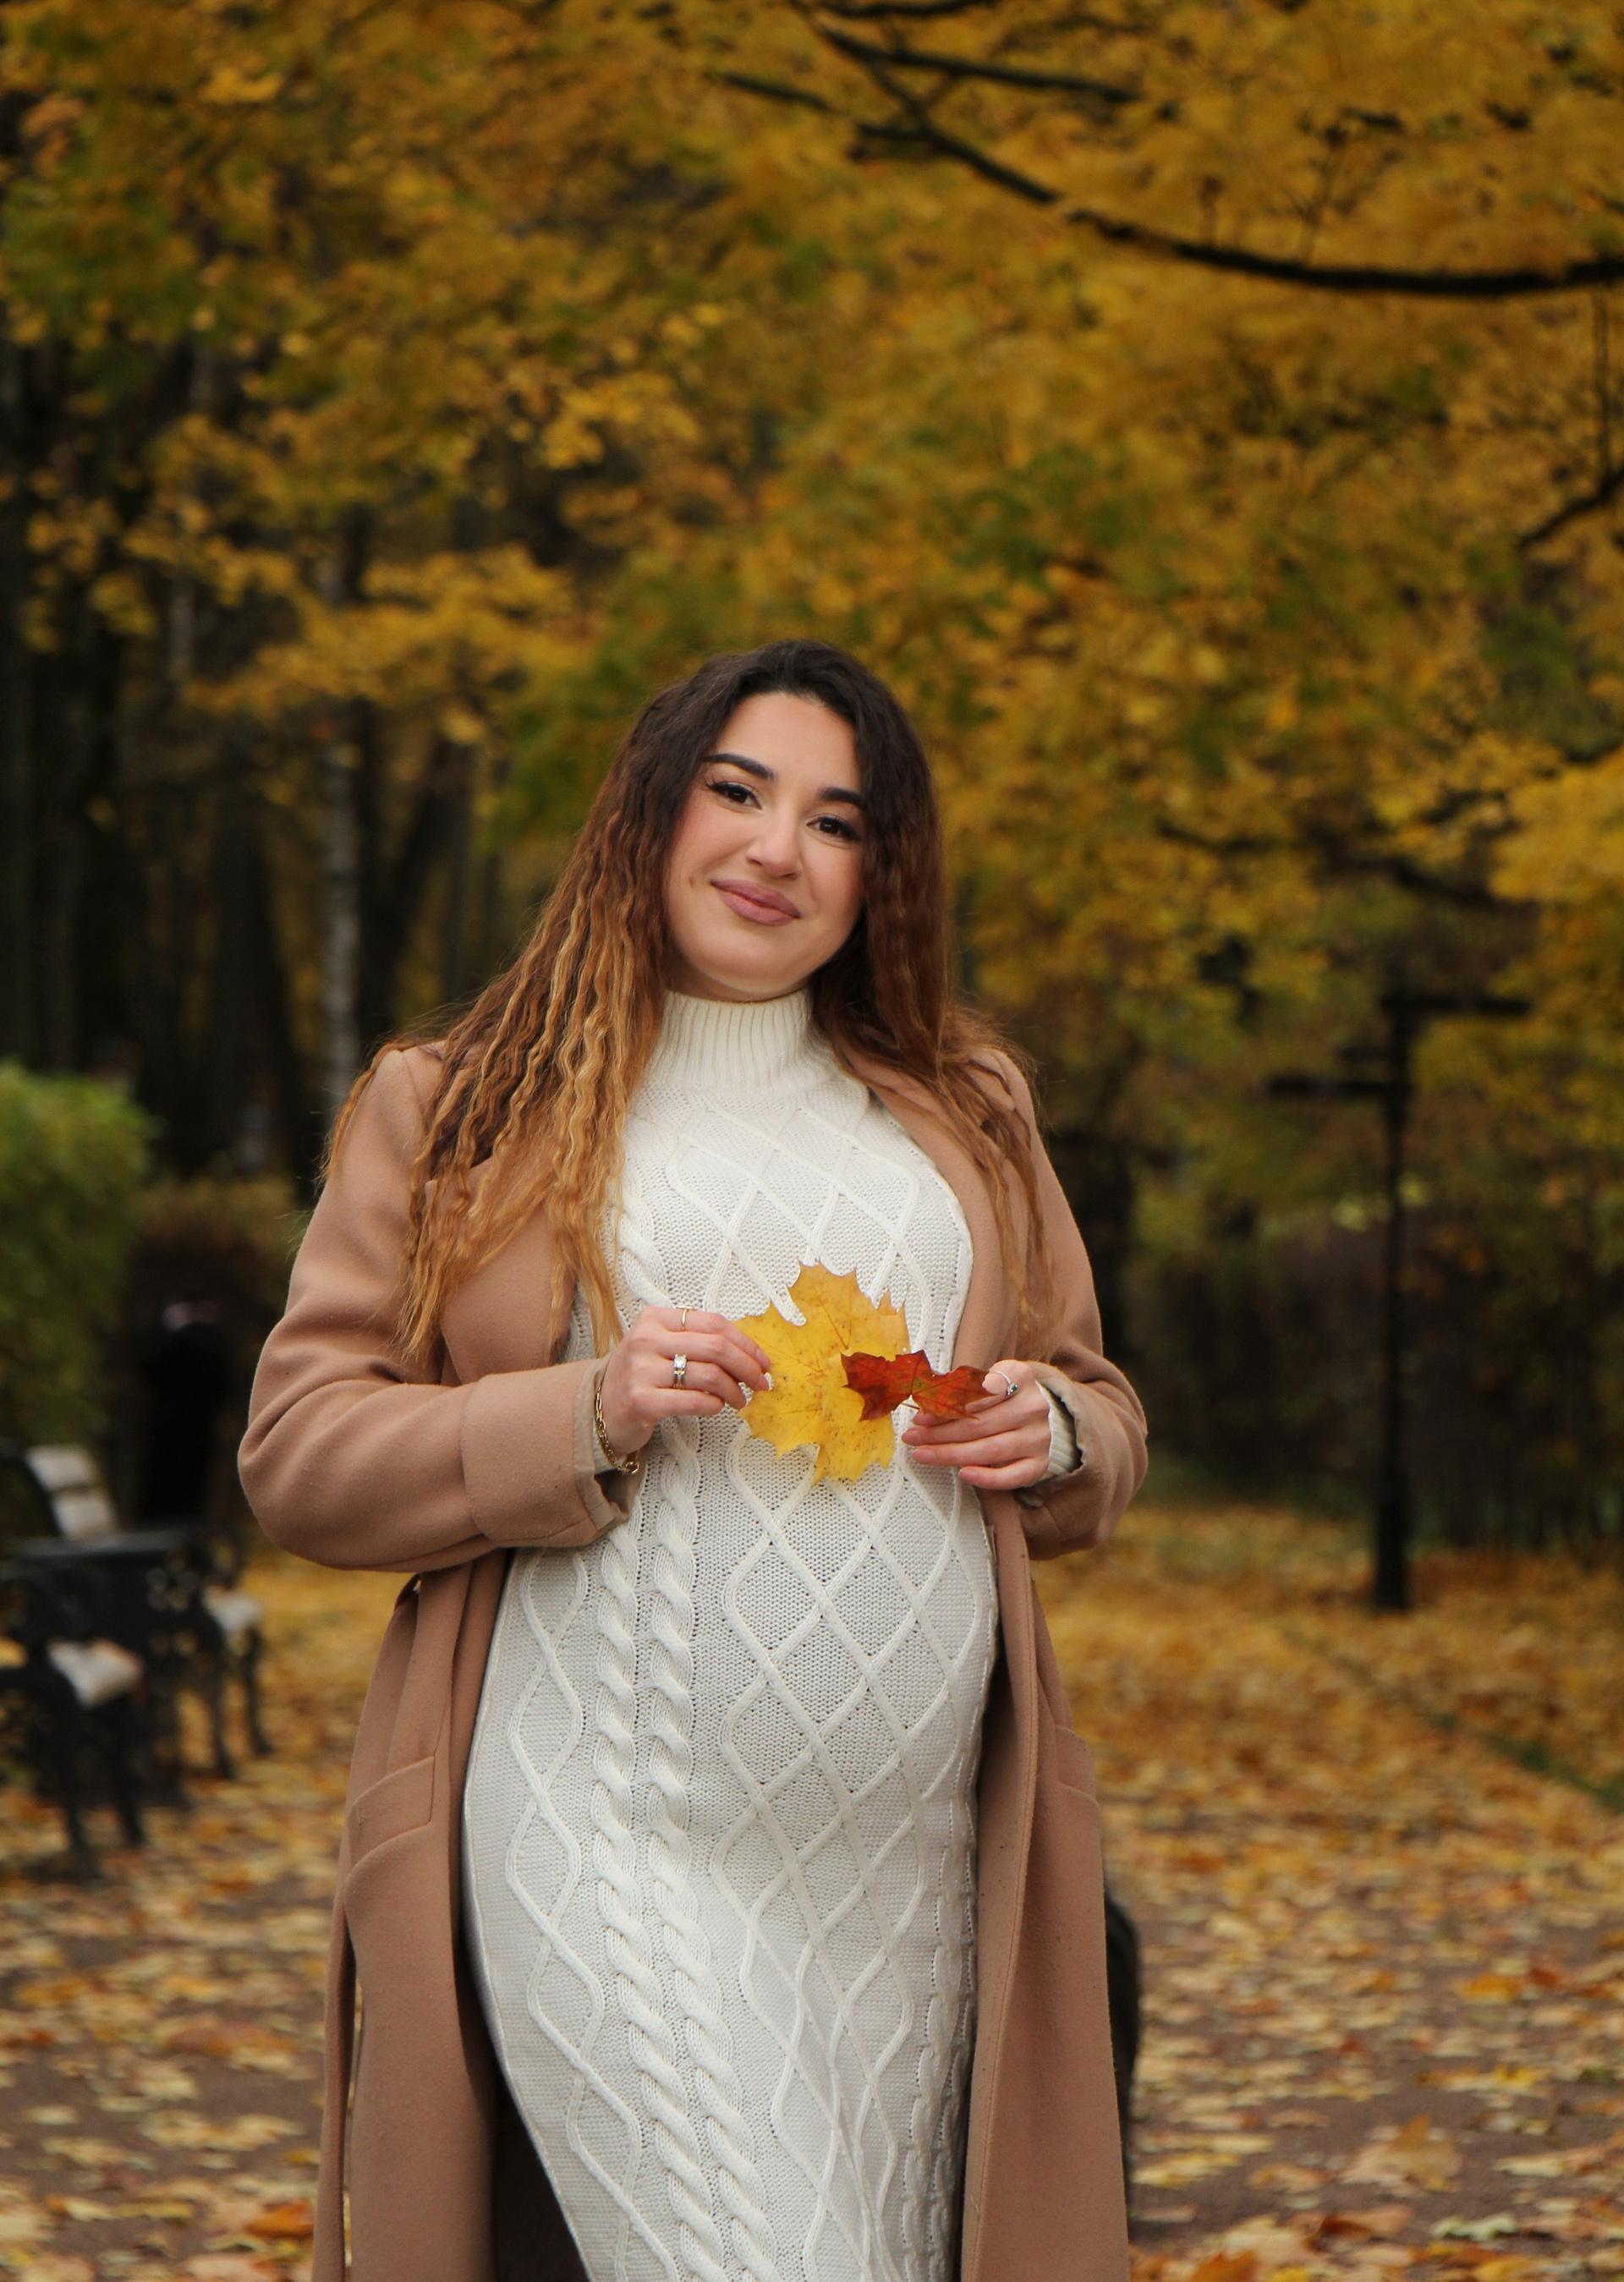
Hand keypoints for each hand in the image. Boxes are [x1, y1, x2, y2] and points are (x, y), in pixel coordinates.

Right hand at [596, 1306, 771, 1457]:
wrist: (600, 1406)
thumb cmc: (641, 1375)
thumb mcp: (662, 1345)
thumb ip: (698, 1341)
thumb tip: (750, 1352)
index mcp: (655, 1318)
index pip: (714, 1323)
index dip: (746, 1343)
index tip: (762, 1360)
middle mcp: (646, 1340)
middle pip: (716, 1347)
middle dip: (747, 1367)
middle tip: (760, 1382)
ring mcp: (641, 1370)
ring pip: (709, 1375)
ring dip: (734, 1391)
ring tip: (739, 1399)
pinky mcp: (641, 1400)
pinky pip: (693, 1400)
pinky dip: (714, 1405)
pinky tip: (716, 1407)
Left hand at [901, 1359, 1051, 1491]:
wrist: (1028, 1413)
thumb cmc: (995, 1397)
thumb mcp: (978, 1383)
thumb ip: (953, 1392)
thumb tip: (922, 1410)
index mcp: (1019, 1376)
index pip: (981, 1391)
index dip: (947, 1405)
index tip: (919, 1418)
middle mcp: (1034, 1405)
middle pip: (981, 1424)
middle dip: (940, 1433)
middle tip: (912, 1438)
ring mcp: (1039, 1436)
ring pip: (991, 1449)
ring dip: (951, 1454)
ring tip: (923, 1454)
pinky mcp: (1040, 1462)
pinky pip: (1012, 1476)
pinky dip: (987, 1478)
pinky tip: (963, 1474)